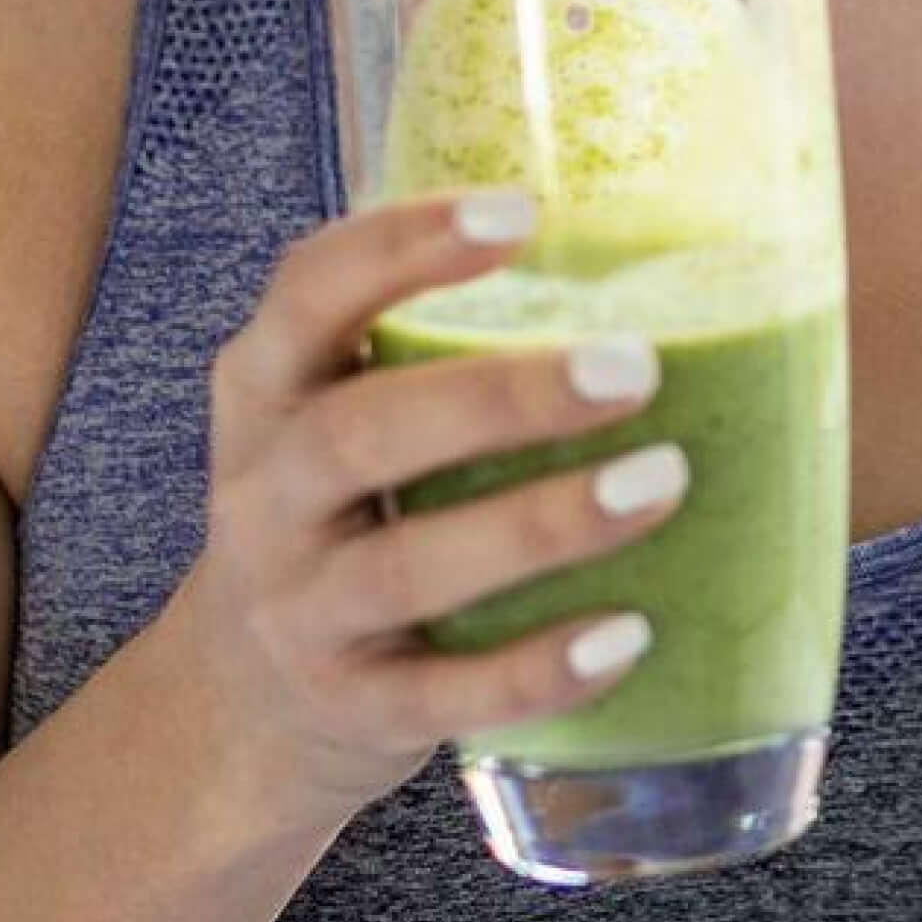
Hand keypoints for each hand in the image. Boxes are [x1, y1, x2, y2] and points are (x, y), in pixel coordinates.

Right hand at [164, 191, 685, 819]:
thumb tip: (675, 261)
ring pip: (407, 567)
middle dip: (500, 396)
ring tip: (663, 481)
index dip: (403, 247)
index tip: (520, 211)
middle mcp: (265, 496)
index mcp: (268, 392)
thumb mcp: (341, 416)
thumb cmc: (346, 517)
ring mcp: (299, 610)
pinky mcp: (351, 710)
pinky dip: (536, 670)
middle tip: (634, 367)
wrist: (245, 704)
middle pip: (362, 432)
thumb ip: (439, 349)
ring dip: (540, 523)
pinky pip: (443, 694)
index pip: (311, 293)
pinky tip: (628, 636)